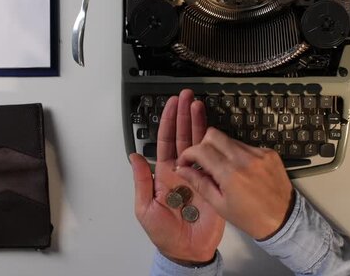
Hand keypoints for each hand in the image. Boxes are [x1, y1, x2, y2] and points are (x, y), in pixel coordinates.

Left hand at [130, 90, 224, 264]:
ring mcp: (199, 175)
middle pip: (184, 136)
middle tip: (188, 96)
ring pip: (200, 144)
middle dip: (185, 115)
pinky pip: (215, 162)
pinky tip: (214, 130)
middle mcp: (182, 170)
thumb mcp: (145, 209)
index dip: (169, 122)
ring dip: (199, 124)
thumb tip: (134, 156)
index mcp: (164, 173)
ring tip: (199, 105)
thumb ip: (141, 181)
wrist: (187, 252)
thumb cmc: (163, 234)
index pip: (167, 141)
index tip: (172, 104)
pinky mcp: (213, 185)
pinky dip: (215, 145)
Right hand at [175, 128, 293, 239]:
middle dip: (203, 145)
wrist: (283, 220)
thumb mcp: (220, 205)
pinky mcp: (269, 153)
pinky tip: (241, 170)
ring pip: (230, 139)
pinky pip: (246, 146)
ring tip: (223, 170)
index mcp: (231, 174)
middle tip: (202, 161)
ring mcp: (259, 153)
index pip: (201, 150)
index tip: (185, 161)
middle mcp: (245, 159)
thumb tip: (182, 169)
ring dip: (221, 150)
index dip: (188, 153)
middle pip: (214, 135)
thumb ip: (199, 183)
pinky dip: (238, 154)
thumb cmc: (251, 218)